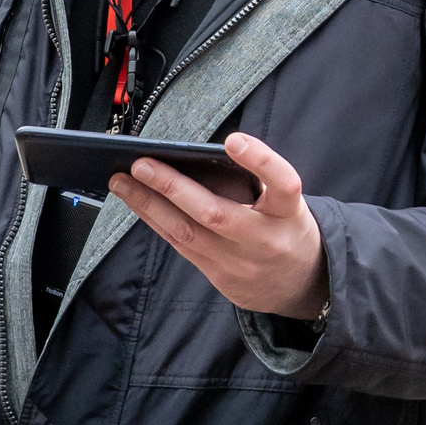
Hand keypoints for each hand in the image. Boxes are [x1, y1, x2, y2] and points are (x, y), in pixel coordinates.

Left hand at [111, 132, 327, 320]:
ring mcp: (240, 263)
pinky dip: (157, 222)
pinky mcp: (221, 278)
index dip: (260, 161)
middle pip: (215, 213)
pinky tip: (138, 203)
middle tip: (140, 163)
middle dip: (172, 187)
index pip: (283, 184)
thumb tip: (198, 158)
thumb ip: (257, 181)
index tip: (233, 140)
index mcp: (289, 213)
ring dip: (149, 205)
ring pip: (186, 233)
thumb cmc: (287, 227)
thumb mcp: (287, 203)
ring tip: (121, 181)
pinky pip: (182, 247)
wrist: (304, 285)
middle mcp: (265, 240)